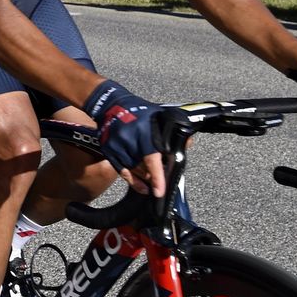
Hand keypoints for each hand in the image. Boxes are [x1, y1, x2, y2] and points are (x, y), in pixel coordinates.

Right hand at [84, 80, 165, 196]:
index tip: (159, 191)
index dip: (157, 176)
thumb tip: (187, 143)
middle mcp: (128, 138)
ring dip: (144, 176)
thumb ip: (172, 130)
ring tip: (152, 179)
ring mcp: (116, 145)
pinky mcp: (108, 150)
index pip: (151, 157)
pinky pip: (122, 171)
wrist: (111, 104)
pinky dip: (132, 181)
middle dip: (154, 175)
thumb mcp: (158, 115)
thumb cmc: (138, 111)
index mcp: (143, 130)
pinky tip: (142, 187)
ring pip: (133, 170)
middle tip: (161, 180)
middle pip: (143, 166)